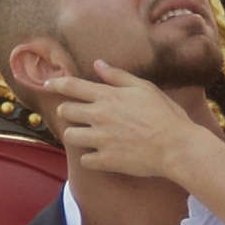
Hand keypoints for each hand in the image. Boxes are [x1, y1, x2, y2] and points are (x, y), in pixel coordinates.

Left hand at [45, 60, 207, 182]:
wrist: (177, 147)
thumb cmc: (166, 115)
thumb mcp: (144, 88)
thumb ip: (117, 76)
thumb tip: (97, 64)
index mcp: (108, 96)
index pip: (71, 86)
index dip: (55, 83)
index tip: (47, 84)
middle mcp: (99, 116)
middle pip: (65, 111)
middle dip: (68, 112)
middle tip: (79, 115)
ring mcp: (100, 139)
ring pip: (70, 136)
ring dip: (77, 135)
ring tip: (89, 136)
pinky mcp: (105, 160)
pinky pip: (85, 160)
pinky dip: (91, 158)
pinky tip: (102, 155)